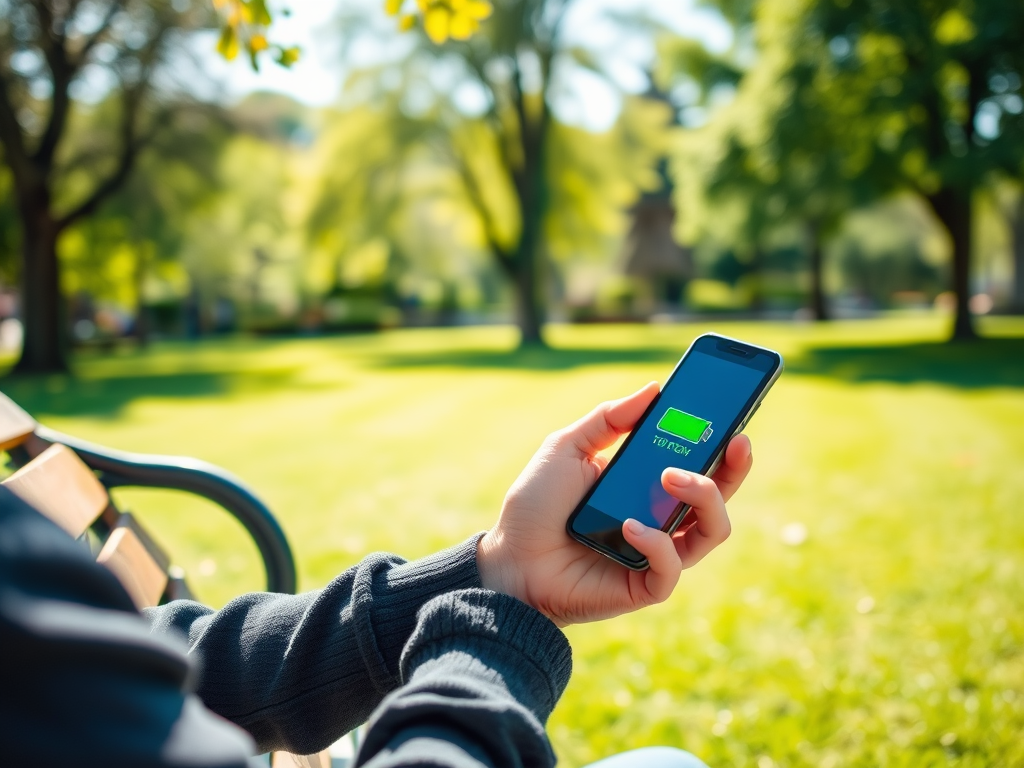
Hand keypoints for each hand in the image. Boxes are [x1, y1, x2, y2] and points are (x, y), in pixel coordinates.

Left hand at [477, 382, 752, 626]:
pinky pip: (672, 567)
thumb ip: (608, 419)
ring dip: (703, 497)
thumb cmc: (535, 505)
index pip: (700, 464)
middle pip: (720, 496)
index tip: (735, 415)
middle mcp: (662, 518)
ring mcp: (657, 553)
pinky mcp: (645, 585)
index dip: (723, 444)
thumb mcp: (566, 448)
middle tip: (734, 442)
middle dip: (734, 468)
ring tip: (670, 476)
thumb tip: (654, 389)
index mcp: (648, 484)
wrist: (508, 559)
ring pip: (713, 530)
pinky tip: (631, 526)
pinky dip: (658, 544)